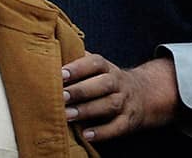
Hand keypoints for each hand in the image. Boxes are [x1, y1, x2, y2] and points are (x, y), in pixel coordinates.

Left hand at [62, 54, 177, 141]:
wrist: (143, 93)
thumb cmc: (105, 79)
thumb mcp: (96, 67)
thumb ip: (77, 61)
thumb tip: (48, 56)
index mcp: (106, 67)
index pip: (95, 63)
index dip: (78, 67)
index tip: (61, 73)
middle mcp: (117, 82)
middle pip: (102, 84)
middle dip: (81, 90)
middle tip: (61, 96)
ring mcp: (125, 101)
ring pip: (109, 105)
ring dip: (87, 111)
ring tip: (67, 115)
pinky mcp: (129, 120)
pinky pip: (118, 127)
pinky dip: (103, 132)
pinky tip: (87, 135)